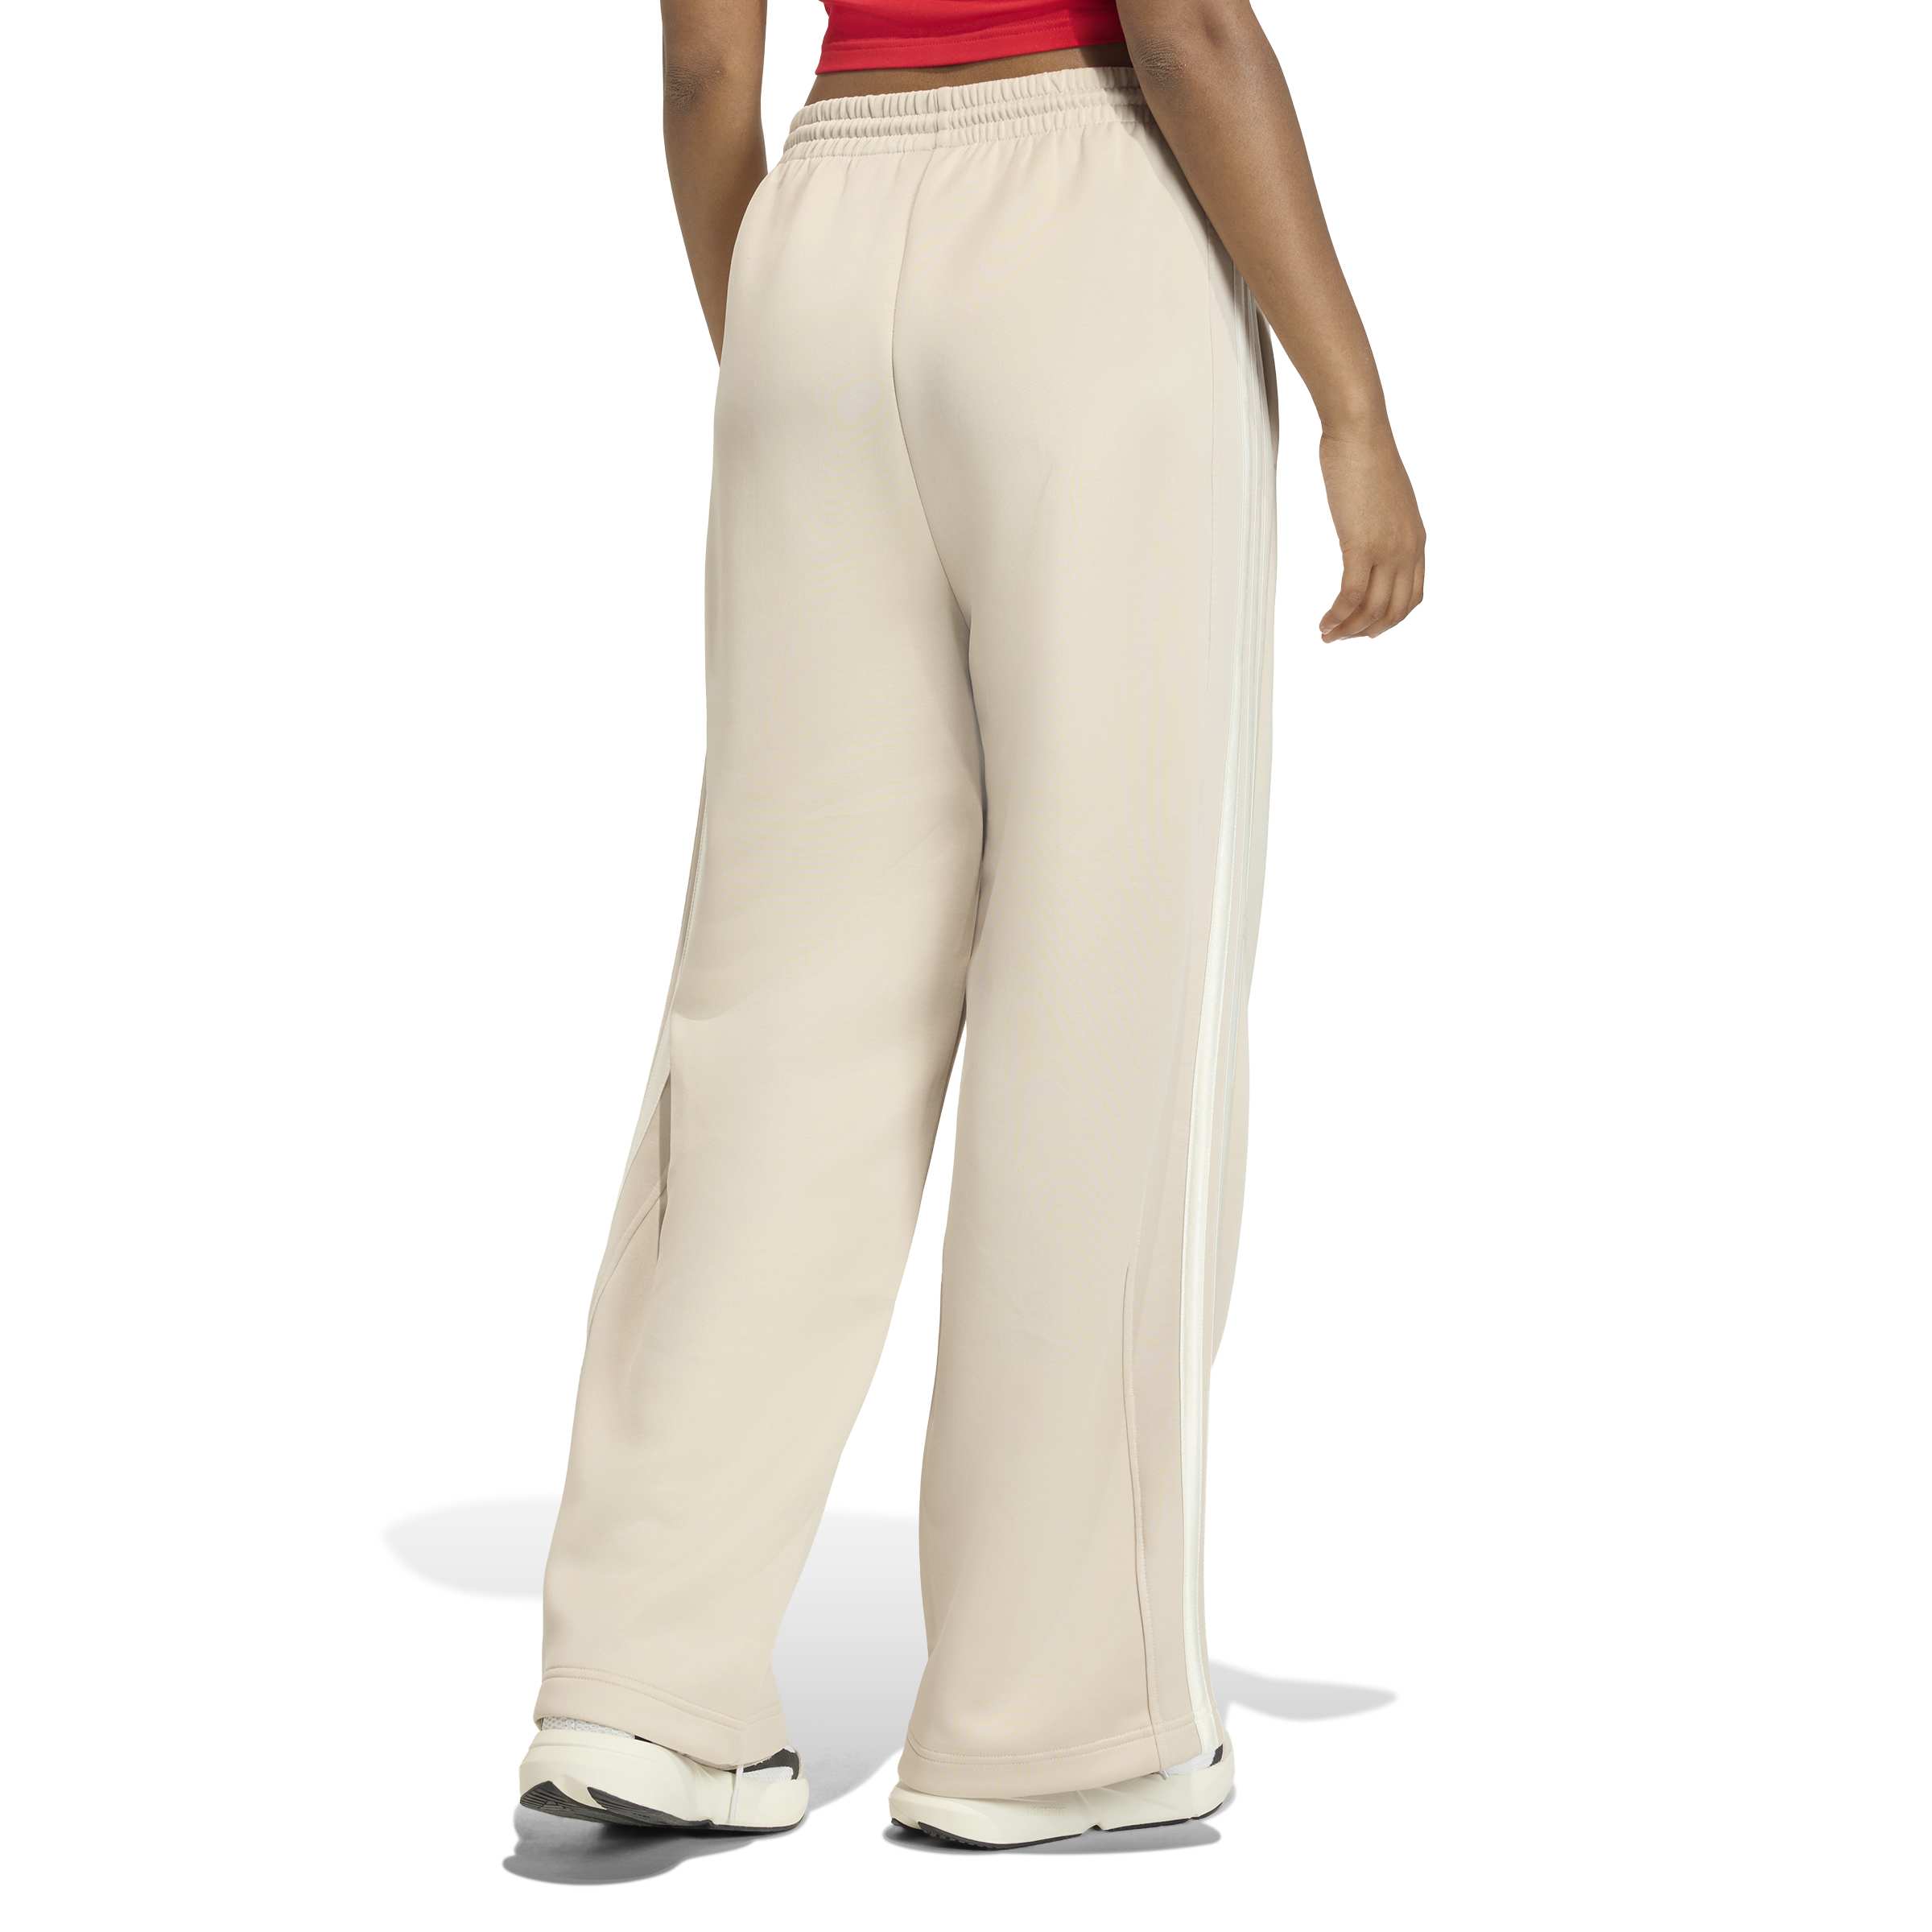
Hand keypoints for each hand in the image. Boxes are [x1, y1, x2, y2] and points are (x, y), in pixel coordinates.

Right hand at [1317, 426, 1425, 639]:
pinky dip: (1338, 615)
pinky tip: (1324, 622)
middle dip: (1367, 631)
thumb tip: (1369, 534)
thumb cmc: (1366, 455)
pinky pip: (1352, 595)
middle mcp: (1407, 549)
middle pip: (1394, 610)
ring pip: (1372, 609)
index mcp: (1416, 540)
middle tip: (1341, 638)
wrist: (1360, 432)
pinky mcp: (1361, 544)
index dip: (1390, 620)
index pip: (1412, 596)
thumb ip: (1384, 524)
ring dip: (1349, 629)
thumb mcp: (1385, 500)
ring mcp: (1387, 549)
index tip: (1367, 628)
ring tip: (1327, 635)